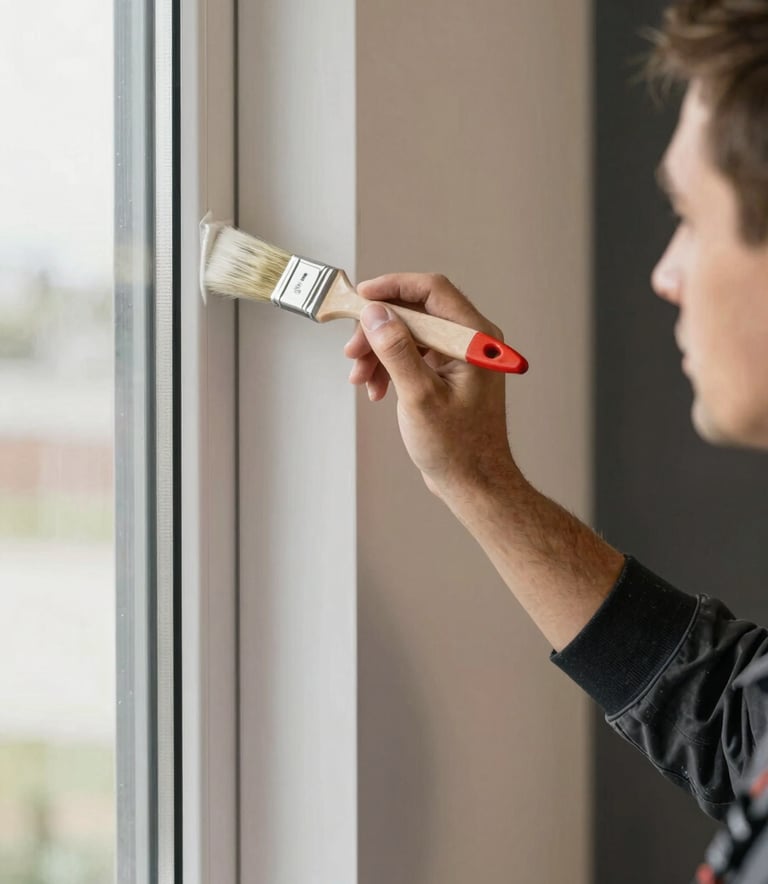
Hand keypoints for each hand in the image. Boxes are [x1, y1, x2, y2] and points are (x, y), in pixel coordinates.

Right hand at [344, 273, 519, 497]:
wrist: (474, 483)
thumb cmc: (457, 447)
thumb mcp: (419, 396)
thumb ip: (397, 350)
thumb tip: (375, 313)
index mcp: (474, 338)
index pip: (431, 290)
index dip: (392, 288)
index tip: (361, 297)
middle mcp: (469, 340)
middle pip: (415, 312)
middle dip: (378, 329)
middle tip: (352, 352)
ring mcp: (458, 357)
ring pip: (409, 334)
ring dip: (379, 351)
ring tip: (360, 378)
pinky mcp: (446, 373)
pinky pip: (412, 355)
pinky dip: (389, 367)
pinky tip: (376, 389)